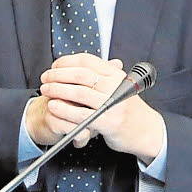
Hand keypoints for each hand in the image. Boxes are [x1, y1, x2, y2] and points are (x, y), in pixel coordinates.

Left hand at [25, 54, 164, 161]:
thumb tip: (76, 66)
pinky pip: (80, 114)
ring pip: (78, 92)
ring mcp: (112, 103)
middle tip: (45, 78)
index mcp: (116, 75)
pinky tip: (53, 107)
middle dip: (57, 75)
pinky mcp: (108, 121)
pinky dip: (64, 110)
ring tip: (46, 91)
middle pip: (80, 74)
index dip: (66, 61)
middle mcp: (115, 86)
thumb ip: (102, 77)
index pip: (87, 60)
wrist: (146, 131)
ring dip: (57, 90)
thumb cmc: (128, 109)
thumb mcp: (119, 87)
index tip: (54, 66)